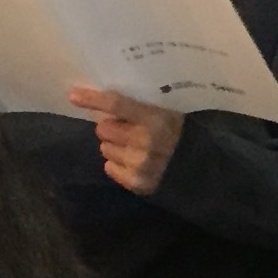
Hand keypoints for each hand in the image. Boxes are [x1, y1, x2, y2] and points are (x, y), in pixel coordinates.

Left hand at [68, 85, 184, 194]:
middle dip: (110, 126)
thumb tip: (108, 104)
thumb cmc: (184, 136)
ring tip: (133, 146)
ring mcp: (139, 164)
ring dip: (114, 145)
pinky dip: (117, 163)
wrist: (204, 171)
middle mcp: (144, 142)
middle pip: (104, 129)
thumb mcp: (169, 114)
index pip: (117, 105)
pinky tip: (134, 161)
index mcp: (155, 120)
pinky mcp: (136, 182)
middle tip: (125, 128)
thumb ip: (143, 109)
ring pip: (105, 148)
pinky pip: (109, 168)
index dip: (93, 99)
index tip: (73, 95)